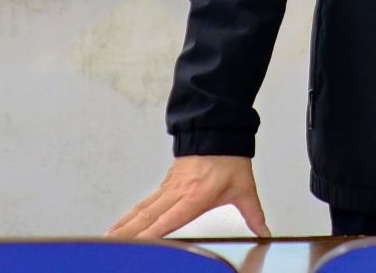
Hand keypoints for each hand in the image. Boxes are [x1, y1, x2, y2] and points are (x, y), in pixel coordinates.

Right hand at [105, 155, 269, 239]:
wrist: (218, 130)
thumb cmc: (230, 158)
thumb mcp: (244, 189)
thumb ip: (253, 214)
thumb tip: (265, 231)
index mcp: (195, 196)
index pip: (170, 219)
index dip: (153, 233)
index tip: (138, 244)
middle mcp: (178, 192)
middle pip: (148, 216)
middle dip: (129, 233)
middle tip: (113, 245)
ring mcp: (169, 187)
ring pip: (142, 208)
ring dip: (125, 224)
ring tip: (110, 238)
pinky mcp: (166, 183)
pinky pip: (145, 202)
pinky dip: (131, 214)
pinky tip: (122, 223)